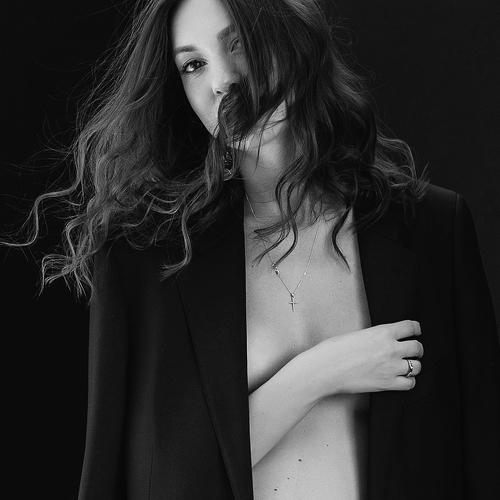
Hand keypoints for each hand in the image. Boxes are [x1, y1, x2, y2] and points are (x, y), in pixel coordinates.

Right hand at [302, 320, 423, 399]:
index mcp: (383, 332)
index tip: (416, 332)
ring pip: (416, 367)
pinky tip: (400, 379)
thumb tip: (383, 341)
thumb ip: (375, 337)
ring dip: (412, 366)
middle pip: (417, 347)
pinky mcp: (387, 384)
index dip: (416, 329)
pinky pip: (410, 383)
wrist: (325, 369)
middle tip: (413, 351)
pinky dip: (408, 381)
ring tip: (405, 366)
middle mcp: (391, 349)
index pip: (411, 327)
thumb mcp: (357, 335)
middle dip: (416, 349)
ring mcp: (391, 367)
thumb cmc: (334, 351)